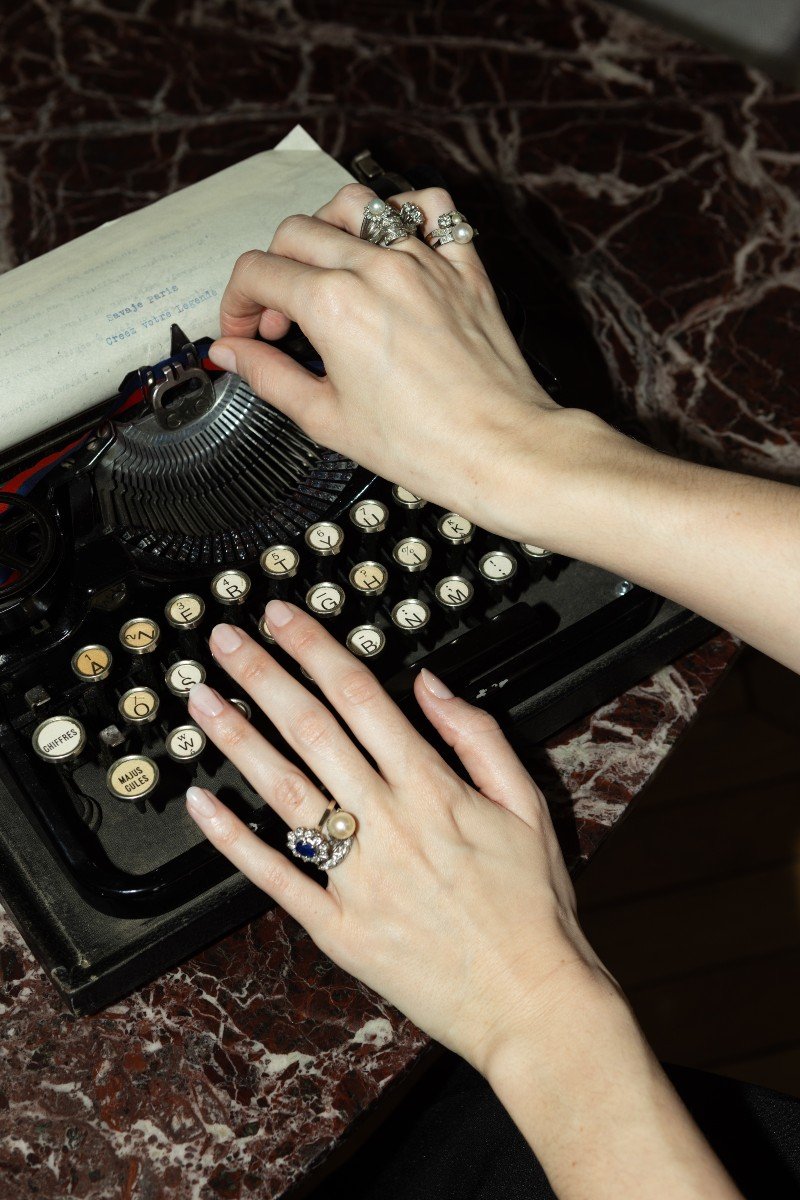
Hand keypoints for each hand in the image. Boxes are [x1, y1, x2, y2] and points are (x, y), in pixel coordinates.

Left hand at [184, 599, 613, 1076]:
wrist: (533, 1000)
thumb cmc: (533, 907)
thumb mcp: (526, 805)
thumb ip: (476, 736)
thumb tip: (431, 685)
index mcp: (432, 788)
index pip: (360, 696)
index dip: (315, 648)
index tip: (284, 618)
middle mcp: (388, 823)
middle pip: (311, 730)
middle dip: (262, 676)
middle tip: (225, 638)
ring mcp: (357, 877)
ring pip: (285, 792)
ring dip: (237, 740)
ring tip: (200, 700)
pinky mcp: (338, 928)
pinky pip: (276, 878)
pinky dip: (235, 841)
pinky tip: (204, 804)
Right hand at [207, 183, 575, 535]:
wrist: (499, 450)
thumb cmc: (425, 445)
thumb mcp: (326, 419)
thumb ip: (268, 376)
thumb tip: (232, 355)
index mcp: (334, 304)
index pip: (257, 273)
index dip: (236, 304)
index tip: (243, 330)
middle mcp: (377, 269)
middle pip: (296, 233)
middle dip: (272, 271)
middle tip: (280, 318)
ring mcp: (425, 261)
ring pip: (358, 204)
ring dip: (327, 229)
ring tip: (326, 270)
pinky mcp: (463, 268)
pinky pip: (434, 209)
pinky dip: (406, 213)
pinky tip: (392, 244)